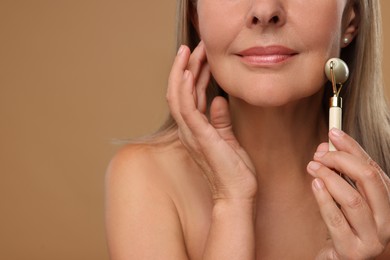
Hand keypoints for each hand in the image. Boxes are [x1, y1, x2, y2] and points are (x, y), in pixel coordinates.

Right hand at [166, 42, 256, 201]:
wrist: (238, 194)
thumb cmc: (235, 172)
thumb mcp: (229, 141)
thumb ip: (221, 121)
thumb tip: (218, 100)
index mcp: (196, 130)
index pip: (191, 96)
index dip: (194, 75)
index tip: (202, 56)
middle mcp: (189, 130)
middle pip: (180, 92)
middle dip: (186, 67)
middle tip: (194, 47)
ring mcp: (192, 134)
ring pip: (178, 97)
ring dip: (182, 72)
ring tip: (188, 51)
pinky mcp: (200, 138)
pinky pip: (187, 110)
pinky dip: (185, 90)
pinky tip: (187, 73)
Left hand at [307, 128, 389, 258]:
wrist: (340, 259)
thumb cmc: (343, 224)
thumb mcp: (344, 195)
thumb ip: (338, 172)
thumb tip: (323, 148)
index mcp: (387, 202)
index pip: (372, 167)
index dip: (352, 147)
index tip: (333, 132)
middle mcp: (386, 219)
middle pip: (368, 178)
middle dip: (341, 160)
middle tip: (319, 155)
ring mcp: (372, 237)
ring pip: (352, 198)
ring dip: (329, 177)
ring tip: (312, 167)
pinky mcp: (352, 250)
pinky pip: (336, 219)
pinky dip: (323, 198)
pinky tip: (314, 185)